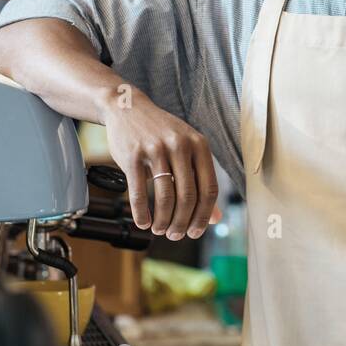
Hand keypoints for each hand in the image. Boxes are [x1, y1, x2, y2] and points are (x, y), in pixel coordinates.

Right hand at [101, 88, 218, 240]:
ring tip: (160, 230)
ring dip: (163, 221)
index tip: (196, 232)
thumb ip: (202, 181)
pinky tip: (143, 222)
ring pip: (165, 197)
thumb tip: (216, 219)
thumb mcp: (187, 149)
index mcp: (199, 144)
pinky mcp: (133, 156)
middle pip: (188, 197)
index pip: (209, 189)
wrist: (128, 108)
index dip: (204, 216)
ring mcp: (156, 149)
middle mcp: (180, 145)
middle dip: (183, 223)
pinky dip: (142, 213)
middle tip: (176, 236)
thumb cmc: (161, 133)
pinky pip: (139, 193)